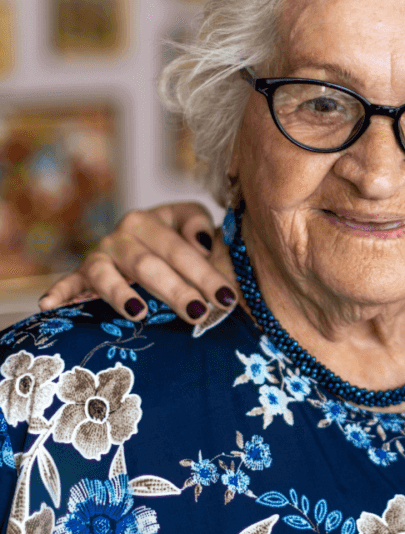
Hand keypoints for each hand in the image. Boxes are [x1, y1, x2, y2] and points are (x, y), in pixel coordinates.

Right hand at [38, 203, 234, 325]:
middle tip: (198, 313)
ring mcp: (99, 255)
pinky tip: (48, 306)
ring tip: (139, 313)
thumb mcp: (189, 220)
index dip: (206, 275)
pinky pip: (69, 283)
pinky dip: (59, 293)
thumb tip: (201, 243)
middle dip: (176, 291)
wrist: (148, 238)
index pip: (182, 251)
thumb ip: (197, 225)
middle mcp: (120, 235)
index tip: (227, 298)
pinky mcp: (82, 274)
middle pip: (150, 266)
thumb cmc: (175, 236)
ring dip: (122, 295)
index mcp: (149, 221)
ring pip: (108, 276)